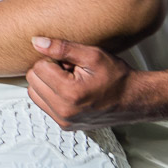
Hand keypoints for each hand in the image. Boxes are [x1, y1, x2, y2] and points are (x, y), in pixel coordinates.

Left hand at [25, 36, 146, 129]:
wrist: (133, 99)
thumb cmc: (117, 77)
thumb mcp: (92, 55)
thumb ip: (61, 48)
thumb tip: (37, 42)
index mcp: (70, 93)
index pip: (38, 67)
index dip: (52, 59)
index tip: (69, 62)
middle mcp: (64, 111)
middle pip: (33, 80)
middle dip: (47, 70)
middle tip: (69, 70)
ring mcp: (64, 120)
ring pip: (34, 92)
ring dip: (46, 82)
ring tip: (68, 79)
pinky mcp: (64, 124)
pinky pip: (42, 104)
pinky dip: (50, 94)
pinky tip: (67, 89)